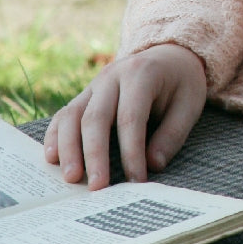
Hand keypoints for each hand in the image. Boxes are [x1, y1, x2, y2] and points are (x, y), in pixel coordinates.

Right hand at [44, 44, 206, 189]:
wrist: (170, 55)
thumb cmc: (182, 83)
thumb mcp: (189, 105)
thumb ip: (172, 135)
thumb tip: (153, 165)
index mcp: (141, 74)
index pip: (130, 117)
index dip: (131, 152)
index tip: (136, 180)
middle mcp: (112, 76)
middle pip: (95, 117)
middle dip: (94, 155)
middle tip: (97, 188)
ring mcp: (94, 84)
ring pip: (72, 115)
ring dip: (68, 148)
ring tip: (71, 178)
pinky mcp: (85, 95)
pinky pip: (64, 114)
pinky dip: (55, 136)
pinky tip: (52, 158)